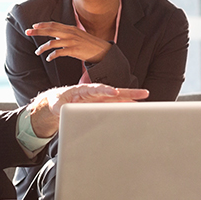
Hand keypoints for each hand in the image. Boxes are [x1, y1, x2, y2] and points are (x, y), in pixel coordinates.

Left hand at [27, 22, 111, 62]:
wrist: (102, 51)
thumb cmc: (89, 44)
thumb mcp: (78, 35)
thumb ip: (67, 34)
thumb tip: (56, 36)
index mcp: (70, 28)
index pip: (53, 24)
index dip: (42, 25)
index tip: (33, 26)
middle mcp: (70, 33)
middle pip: (50, 30)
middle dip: (37, 31)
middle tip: (27, 32)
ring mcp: (71, 42)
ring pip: (52, 43)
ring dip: (42, 48)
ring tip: (37, 52)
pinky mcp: (73, 50)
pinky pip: (59, 53)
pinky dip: (52, 56)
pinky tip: (48, 58)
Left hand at [28, 83, 149, 137]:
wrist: (58, 104)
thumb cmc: (57, 102)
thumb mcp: (56, 104)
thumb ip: (59, 106)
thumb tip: (62, 110)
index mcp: (84, 90)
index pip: (97, 89)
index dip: (105, 90)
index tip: (113, 92)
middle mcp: (95, 94)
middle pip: (114, 92)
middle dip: (128, 92)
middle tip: (143, 93)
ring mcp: (100, 100)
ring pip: (118, 99)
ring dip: (131, 100)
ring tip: (145, 99)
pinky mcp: (101, 107)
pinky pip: (115, 106)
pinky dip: (125, 108)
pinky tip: (136, 109)